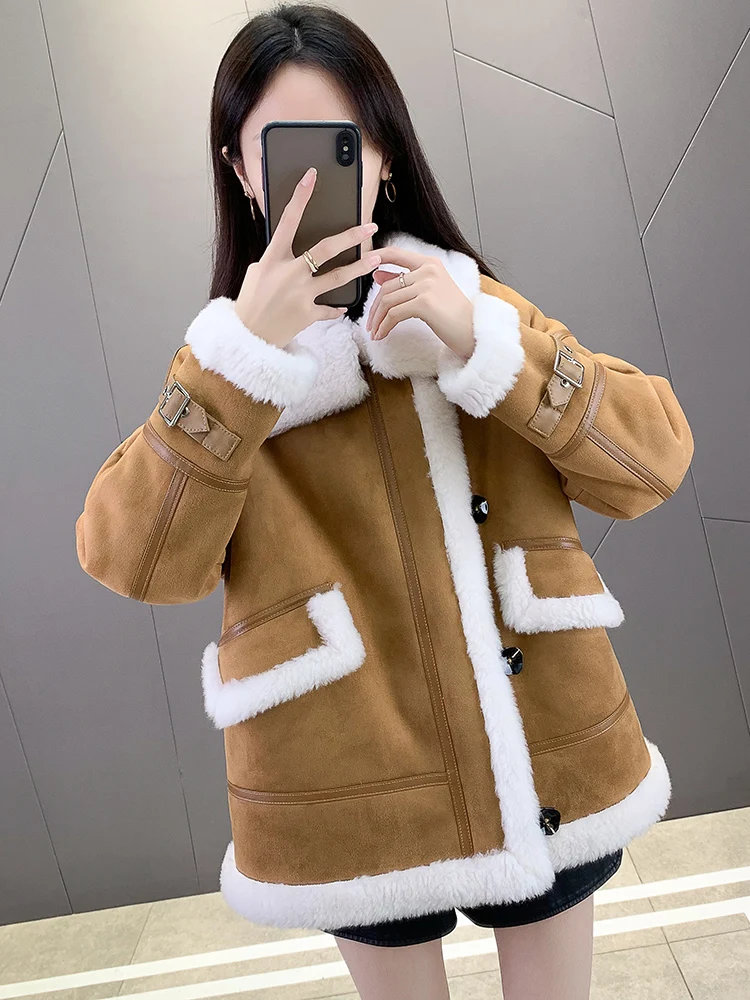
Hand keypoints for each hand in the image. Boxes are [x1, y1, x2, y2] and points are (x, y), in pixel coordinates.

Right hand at [234, 166, 382, 348]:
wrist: (248, 337)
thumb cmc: (250, 303)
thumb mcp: (257, 273)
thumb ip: (275, 260)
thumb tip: (287, 251)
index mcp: (273, 258)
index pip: (288, 221)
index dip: (300, 197)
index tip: (311, 177)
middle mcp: (289, 273)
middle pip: (325, 248)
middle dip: (350, 236)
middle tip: (369, 227)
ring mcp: (301, 294)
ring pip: (338, 277)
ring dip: (360, 267)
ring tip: (377, 259)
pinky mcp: (308, 314)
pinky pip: (329, 308)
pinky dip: (336, 309)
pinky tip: (343, 308)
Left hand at [366, 246, 475, 359]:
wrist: (472, 332)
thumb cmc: (452, 314)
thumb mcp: (428, 292)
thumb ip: (404, 280)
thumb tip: (377, 274)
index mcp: (430, 263)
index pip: (396, 253)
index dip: (376, 256)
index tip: (361, 263)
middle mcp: (428, 270)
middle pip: (387, 286)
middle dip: (374, 307)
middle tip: (370, 323)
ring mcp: (426, 285)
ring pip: (388, 301)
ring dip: (377, 320)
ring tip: (375, 332)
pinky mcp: (424, 303)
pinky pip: (394, 314)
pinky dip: (384, 326)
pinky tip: (382, 335)